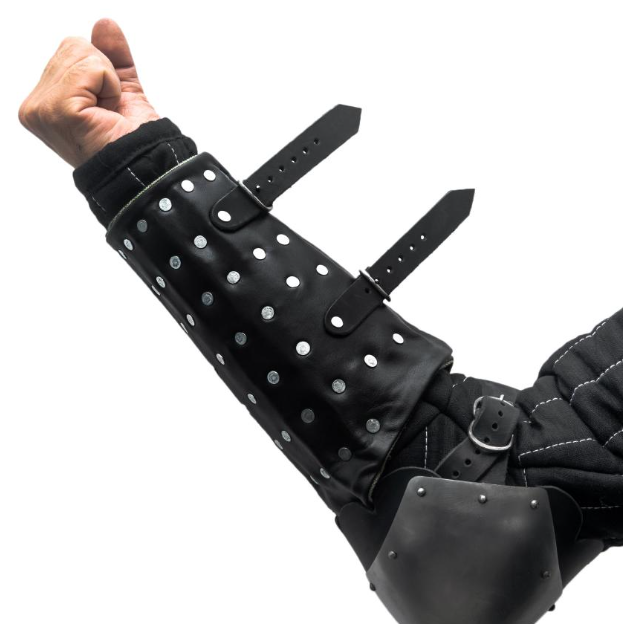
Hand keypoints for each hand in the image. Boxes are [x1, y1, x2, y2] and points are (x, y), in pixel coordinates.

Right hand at [18, 18, 159, 167]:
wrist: (147, 166)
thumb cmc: (133, 140)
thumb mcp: (122, 89)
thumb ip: (111, 56)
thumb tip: (104, 25)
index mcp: (43, 102)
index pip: (70, 49)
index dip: (101, 74)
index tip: (106, 109)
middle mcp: (35, 107)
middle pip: (74, 46)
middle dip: (104, 76)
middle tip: (110, 113)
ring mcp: (42, 110)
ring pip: (81, 53)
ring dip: (108, 84)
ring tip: (108, 115)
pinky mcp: (57, 110)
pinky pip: (90, 69)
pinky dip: (109, 87)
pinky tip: (107, 114)